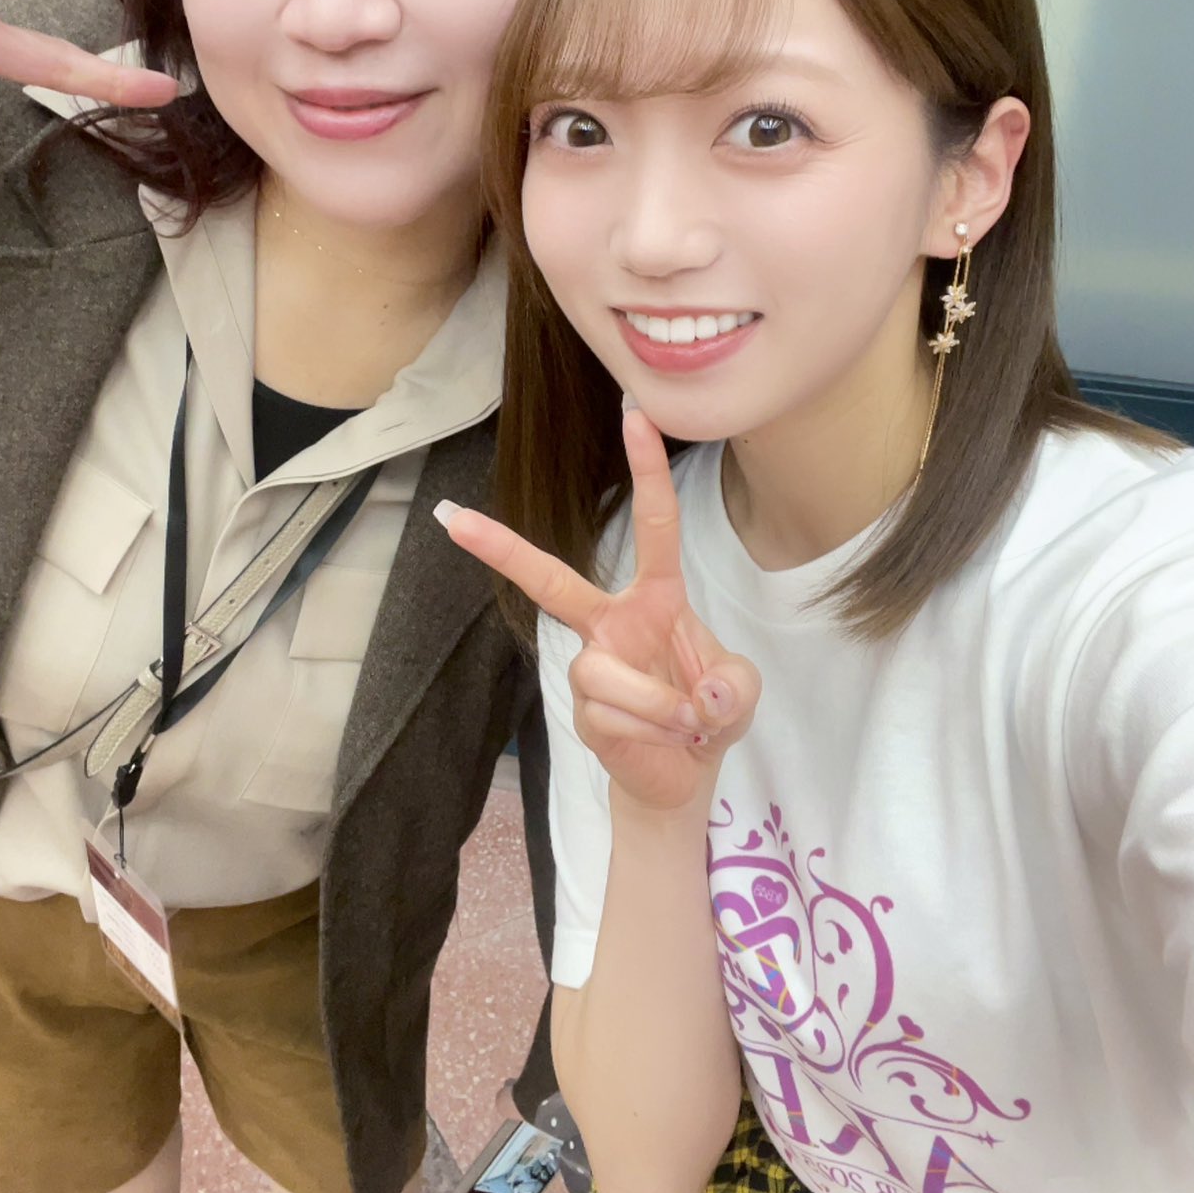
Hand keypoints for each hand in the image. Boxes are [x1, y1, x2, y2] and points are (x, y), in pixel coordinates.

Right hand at [442, 408, 758, 811]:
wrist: (685, 776)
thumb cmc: (709, 711)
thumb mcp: (741, 690)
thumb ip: (733, 685)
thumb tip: (700, 695)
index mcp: (654, 597)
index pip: (653, 526)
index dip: (647, 471)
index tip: (634, 416)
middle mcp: (611, 622)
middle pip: (550, 580)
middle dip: (501, 549)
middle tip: (452, 518)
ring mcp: (590, 666)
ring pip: (606, 671)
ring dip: (660, 704)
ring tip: (689, 725)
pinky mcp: (582, 710)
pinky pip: (611, 713)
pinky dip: (654, 730)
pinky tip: (667, 740)